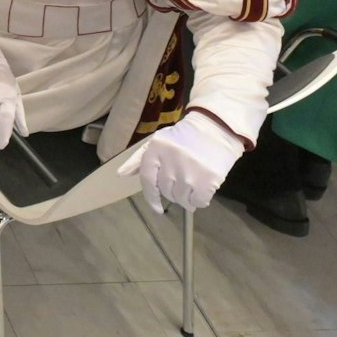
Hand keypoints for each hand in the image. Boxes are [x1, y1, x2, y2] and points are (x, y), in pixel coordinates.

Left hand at [116, 111, 245, 212]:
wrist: (216, 128)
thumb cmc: (185, 137)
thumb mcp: (158, 142)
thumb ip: (139, 159)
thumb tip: (121, 174)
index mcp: (155, 150)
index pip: (147, 180)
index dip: (151, 197)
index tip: (157, 209)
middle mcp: (170, 162)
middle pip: (166, 191)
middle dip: (174, 193)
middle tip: (183, 183)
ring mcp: (189, 172)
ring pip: (182, 199)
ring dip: (187, 198)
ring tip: (194, 185)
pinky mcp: (207, 179)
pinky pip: (199, 201)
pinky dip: (200, 201)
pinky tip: (203, 190)